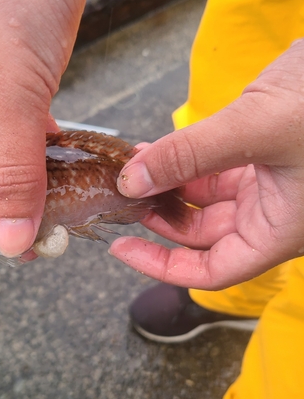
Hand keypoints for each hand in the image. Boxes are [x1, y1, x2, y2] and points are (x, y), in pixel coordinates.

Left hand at [110, 39, 303, 289]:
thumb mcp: (257, 128)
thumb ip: (189, 155)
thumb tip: (129, 182)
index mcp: (278, 229)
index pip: (212, 270)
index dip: (161, 266)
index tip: (121, 249)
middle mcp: (271, 213)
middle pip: (199, 234)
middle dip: (157, 216)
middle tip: (121, 193)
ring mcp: (267, 184)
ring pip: (202, 200)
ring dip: (165, 185)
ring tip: (132, 164)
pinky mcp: (261, 154)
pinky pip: (210, 168)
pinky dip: (181, 161)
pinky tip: (154, 148)